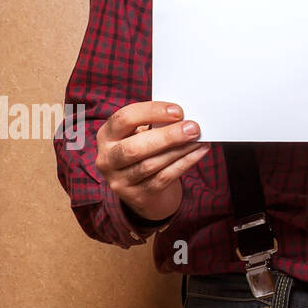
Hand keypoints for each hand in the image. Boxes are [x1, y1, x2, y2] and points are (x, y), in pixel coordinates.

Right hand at [94, 101, 209, 222]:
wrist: (146, 190)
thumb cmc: (147, 151)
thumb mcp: (143, 134)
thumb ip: (157, 123)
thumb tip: (185, 116)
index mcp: (107, 135)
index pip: (124, 119)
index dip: (152, 112)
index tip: (178, 111)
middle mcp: (107, 159)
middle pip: (134, 148)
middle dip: (167, 136)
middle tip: (193, 128)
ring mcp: (119, 181)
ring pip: (150, 165)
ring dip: (179, 150)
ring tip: (198, 138)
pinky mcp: (137, 196)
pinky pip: (164, 178)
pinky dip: (185, 162)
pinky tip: (200, 151)